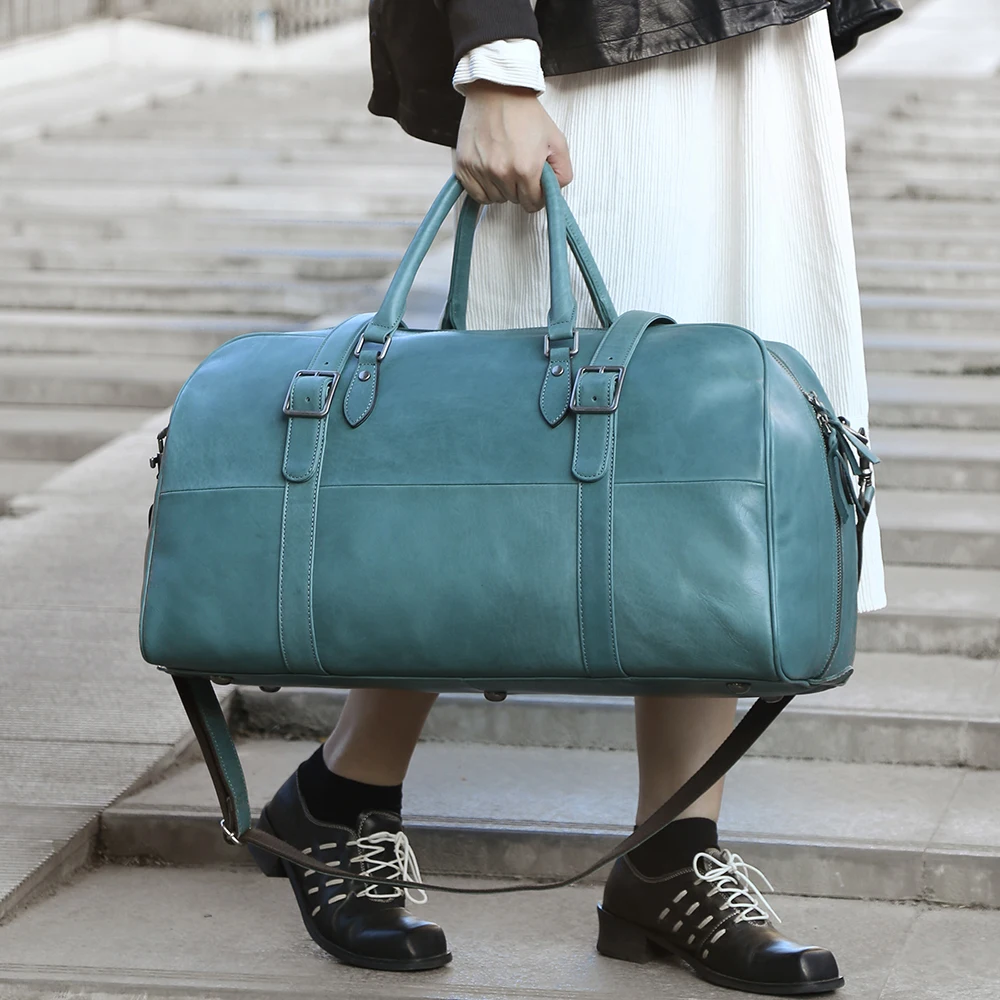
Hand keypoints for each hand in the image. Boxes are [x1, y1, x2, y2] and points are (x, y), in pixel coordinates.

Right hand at [455, 81, 572, 211]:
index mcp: (526, 168)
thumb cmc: (524, 112)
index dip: (536, 195)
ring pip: (495, 199)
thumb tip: (554, 192)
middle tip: (519, 165)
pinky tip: (490, 172)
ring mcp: (480, 170)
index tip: (535, 184)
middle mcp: (501, 172)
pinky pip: (476, 194)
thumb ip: (563, 172)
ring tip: (504, 164)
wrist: (497, 89)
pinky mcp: (464, 166)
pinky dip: (484, 188)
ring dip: (501, 188)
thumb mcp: (557, 140)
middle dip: (519, 188)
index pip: (532, 204)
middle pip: (514, 201)